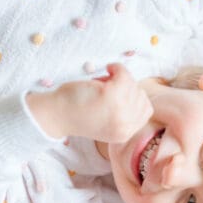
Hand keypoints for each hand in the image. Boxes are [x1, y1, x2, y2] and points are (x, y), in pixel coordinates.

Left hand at [27, 64, 152, 142]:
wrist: (56, 114)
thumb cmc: (79, 112)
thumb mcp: (108, 120)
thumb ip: (124, 112)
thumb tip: (137, 89)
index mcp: (125, 134)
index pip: (147, 111)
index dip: (135, 97)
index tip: (120, 92)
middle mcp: (125, 126)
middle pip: (141, 95)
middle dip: (126, 87)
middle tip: (106, 88)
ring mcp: (120, 111)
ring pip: (133, 84)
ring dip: (118, 77)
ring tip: (102, 83)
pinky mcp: (111, 95)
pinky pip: (124, 74)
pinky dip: (116, 67)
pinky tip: (106, 70)